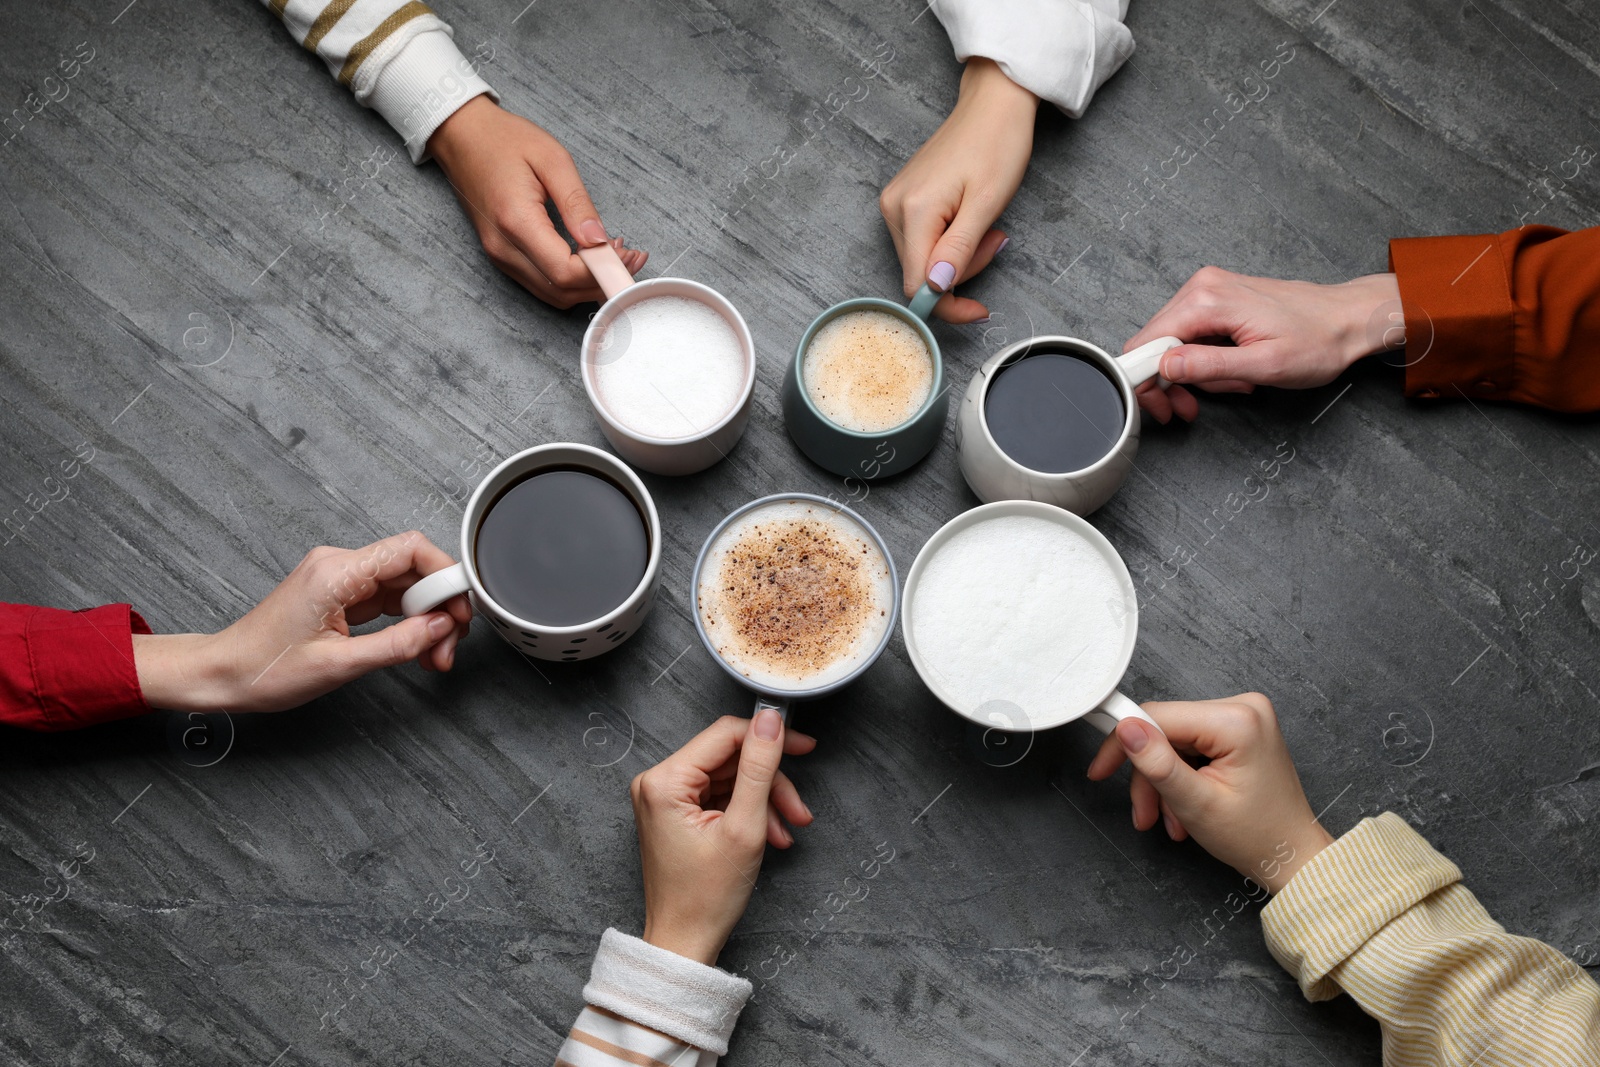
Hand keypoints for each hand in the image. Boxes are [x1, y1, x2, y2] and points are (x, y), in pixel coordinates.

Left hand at [132, 532, 471, 712]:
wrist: (222, 674)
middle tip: (448, 646)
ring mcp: (342, 580)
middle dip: (441, 607)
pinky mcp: (342, 595)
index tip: (461, 608)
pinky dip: (409, 622)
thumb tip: (442, 628)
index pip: (411, 549)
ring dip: (427, 618)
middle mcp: (340, 566)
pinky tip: (417, 646)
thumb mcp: (340, 665)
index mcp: (336, 572)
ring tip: (434, 655)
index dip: (446, 574)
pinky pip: (389, 599)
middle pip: (414, 568)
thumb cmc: (264, 668)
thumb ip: (399, 644)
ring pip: (406, 586)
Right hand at [429, 96, 646, 307]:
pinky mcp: (502, 256)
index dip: (602, 270)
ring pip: (553, 294)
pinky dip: (570, 280)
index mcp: (516, 221)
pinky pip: (542, 284)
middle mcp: (503, 248)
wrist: (462, 136)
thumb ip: (577, 203)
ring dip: (588, 284)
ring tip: (615, 256)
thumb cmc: (504, 140)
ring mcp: (499, 256)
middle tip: (631, 257)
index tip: (627, 253)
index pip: (565, 271)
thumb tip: (600, 240)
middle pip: (561, 291)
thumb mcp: (552, 159)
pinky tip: (589, 259)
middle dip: (601, 281)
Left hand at [632, 712, 816, 965]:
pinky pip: (720, 796)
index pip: (725, 735)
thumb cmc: (706, 897)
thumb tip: (770, 720)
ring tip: (788, 829)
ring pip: (730, 778)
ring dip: (764, 801)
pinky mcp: (676, 813)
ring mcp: (665, 798)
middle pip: (729, 758)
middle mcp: (658, 782)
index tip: (804, 746)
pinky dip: (748, 812)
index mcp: (664, 781)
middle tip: (799, 809)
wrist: (684, 943)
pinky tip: (770, 835)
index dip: (769, 736)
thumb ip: (759, 768)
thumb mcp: (744, 827)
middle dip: (770, 782)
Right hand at [879, 58, 1034, 322]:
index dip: (948, 306)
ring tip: (986, 227)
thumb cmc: (997, 145)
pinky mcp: (903, 200)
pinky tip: (969, 220)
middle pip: (919, 274)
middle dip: (959, 274)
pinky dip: (949, 243)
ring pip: (922, 260)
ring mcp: (895, 203)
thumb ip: (959, 250)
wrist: (993, 104)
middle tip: (995, 241)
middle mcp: (894, 209)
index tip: (979, 310)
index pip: (918, 286)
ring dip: (957, 258)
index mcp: (914, 211)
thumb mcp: (987, 204)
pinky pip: (922, 241)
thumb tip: (936, 289)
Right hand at [1086, 693, 1333, 892]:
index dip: (1123, 743)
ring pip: (1174, 742)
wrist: (1291, 856)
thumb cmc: (1257, 837)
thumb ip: (1158, 763)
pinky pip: (1191, 746)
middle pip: (1166, 731)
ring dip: (1164, 783)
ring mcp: (1243, 717)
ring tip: (1169, 820)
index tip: (1101, 767)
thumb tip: (1126, 727)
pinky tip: (1184, 807)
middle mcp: (1244, 707)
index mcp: (1237, 720)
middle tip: (1145, 813)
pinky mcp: (1239, 730)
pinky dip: (1181, 777)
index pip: (1159, 716)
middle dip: (1150, 776)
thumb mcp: (1196, 804)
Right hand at [1126, 268, 1401, 422]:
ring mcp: (1209, 290)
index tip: (1160, 406)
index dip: (1145, 381)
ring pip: (1172, 343)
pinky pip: (1191, 335)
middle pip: (1155, 344)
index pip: (1146, 344)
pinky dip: (1204, 360)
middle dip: (1170, 383)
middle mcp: (1202, 288)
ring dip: (1192, 375)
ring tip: (1230, 385)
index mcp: (1208, 300)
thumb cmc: (1319, 341)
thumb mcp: (1263, 364)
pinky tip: (1231, 370)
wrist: (1349, 319)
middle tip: (1188, 408)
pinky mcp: (1218, 298)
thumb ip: (1209, 366)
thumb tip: (1165, 366)